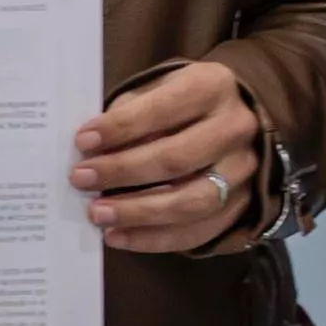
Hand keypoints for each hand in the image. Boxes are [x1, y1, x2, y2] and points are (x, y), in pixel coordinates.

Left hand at [71, 64, 259, 255]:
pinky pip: (197, 232)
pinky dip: (153, 239)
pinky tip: (118, 236)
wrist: (233, 121)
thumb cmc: (182, 104)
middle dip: (123, 171)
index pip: (165, 109)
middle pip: (178, 159)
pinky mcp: (241, 206)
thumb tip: (92, 151)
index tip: (83, 142)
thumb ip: (129, 113)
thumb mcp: (158, 90)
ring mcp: (243, 172)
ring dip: (138, 212)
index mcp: (214, 87)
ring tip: (98, 214)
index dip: (122, 127)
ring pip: (191, 201)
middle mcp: (235, 129)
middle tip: (81, 179)